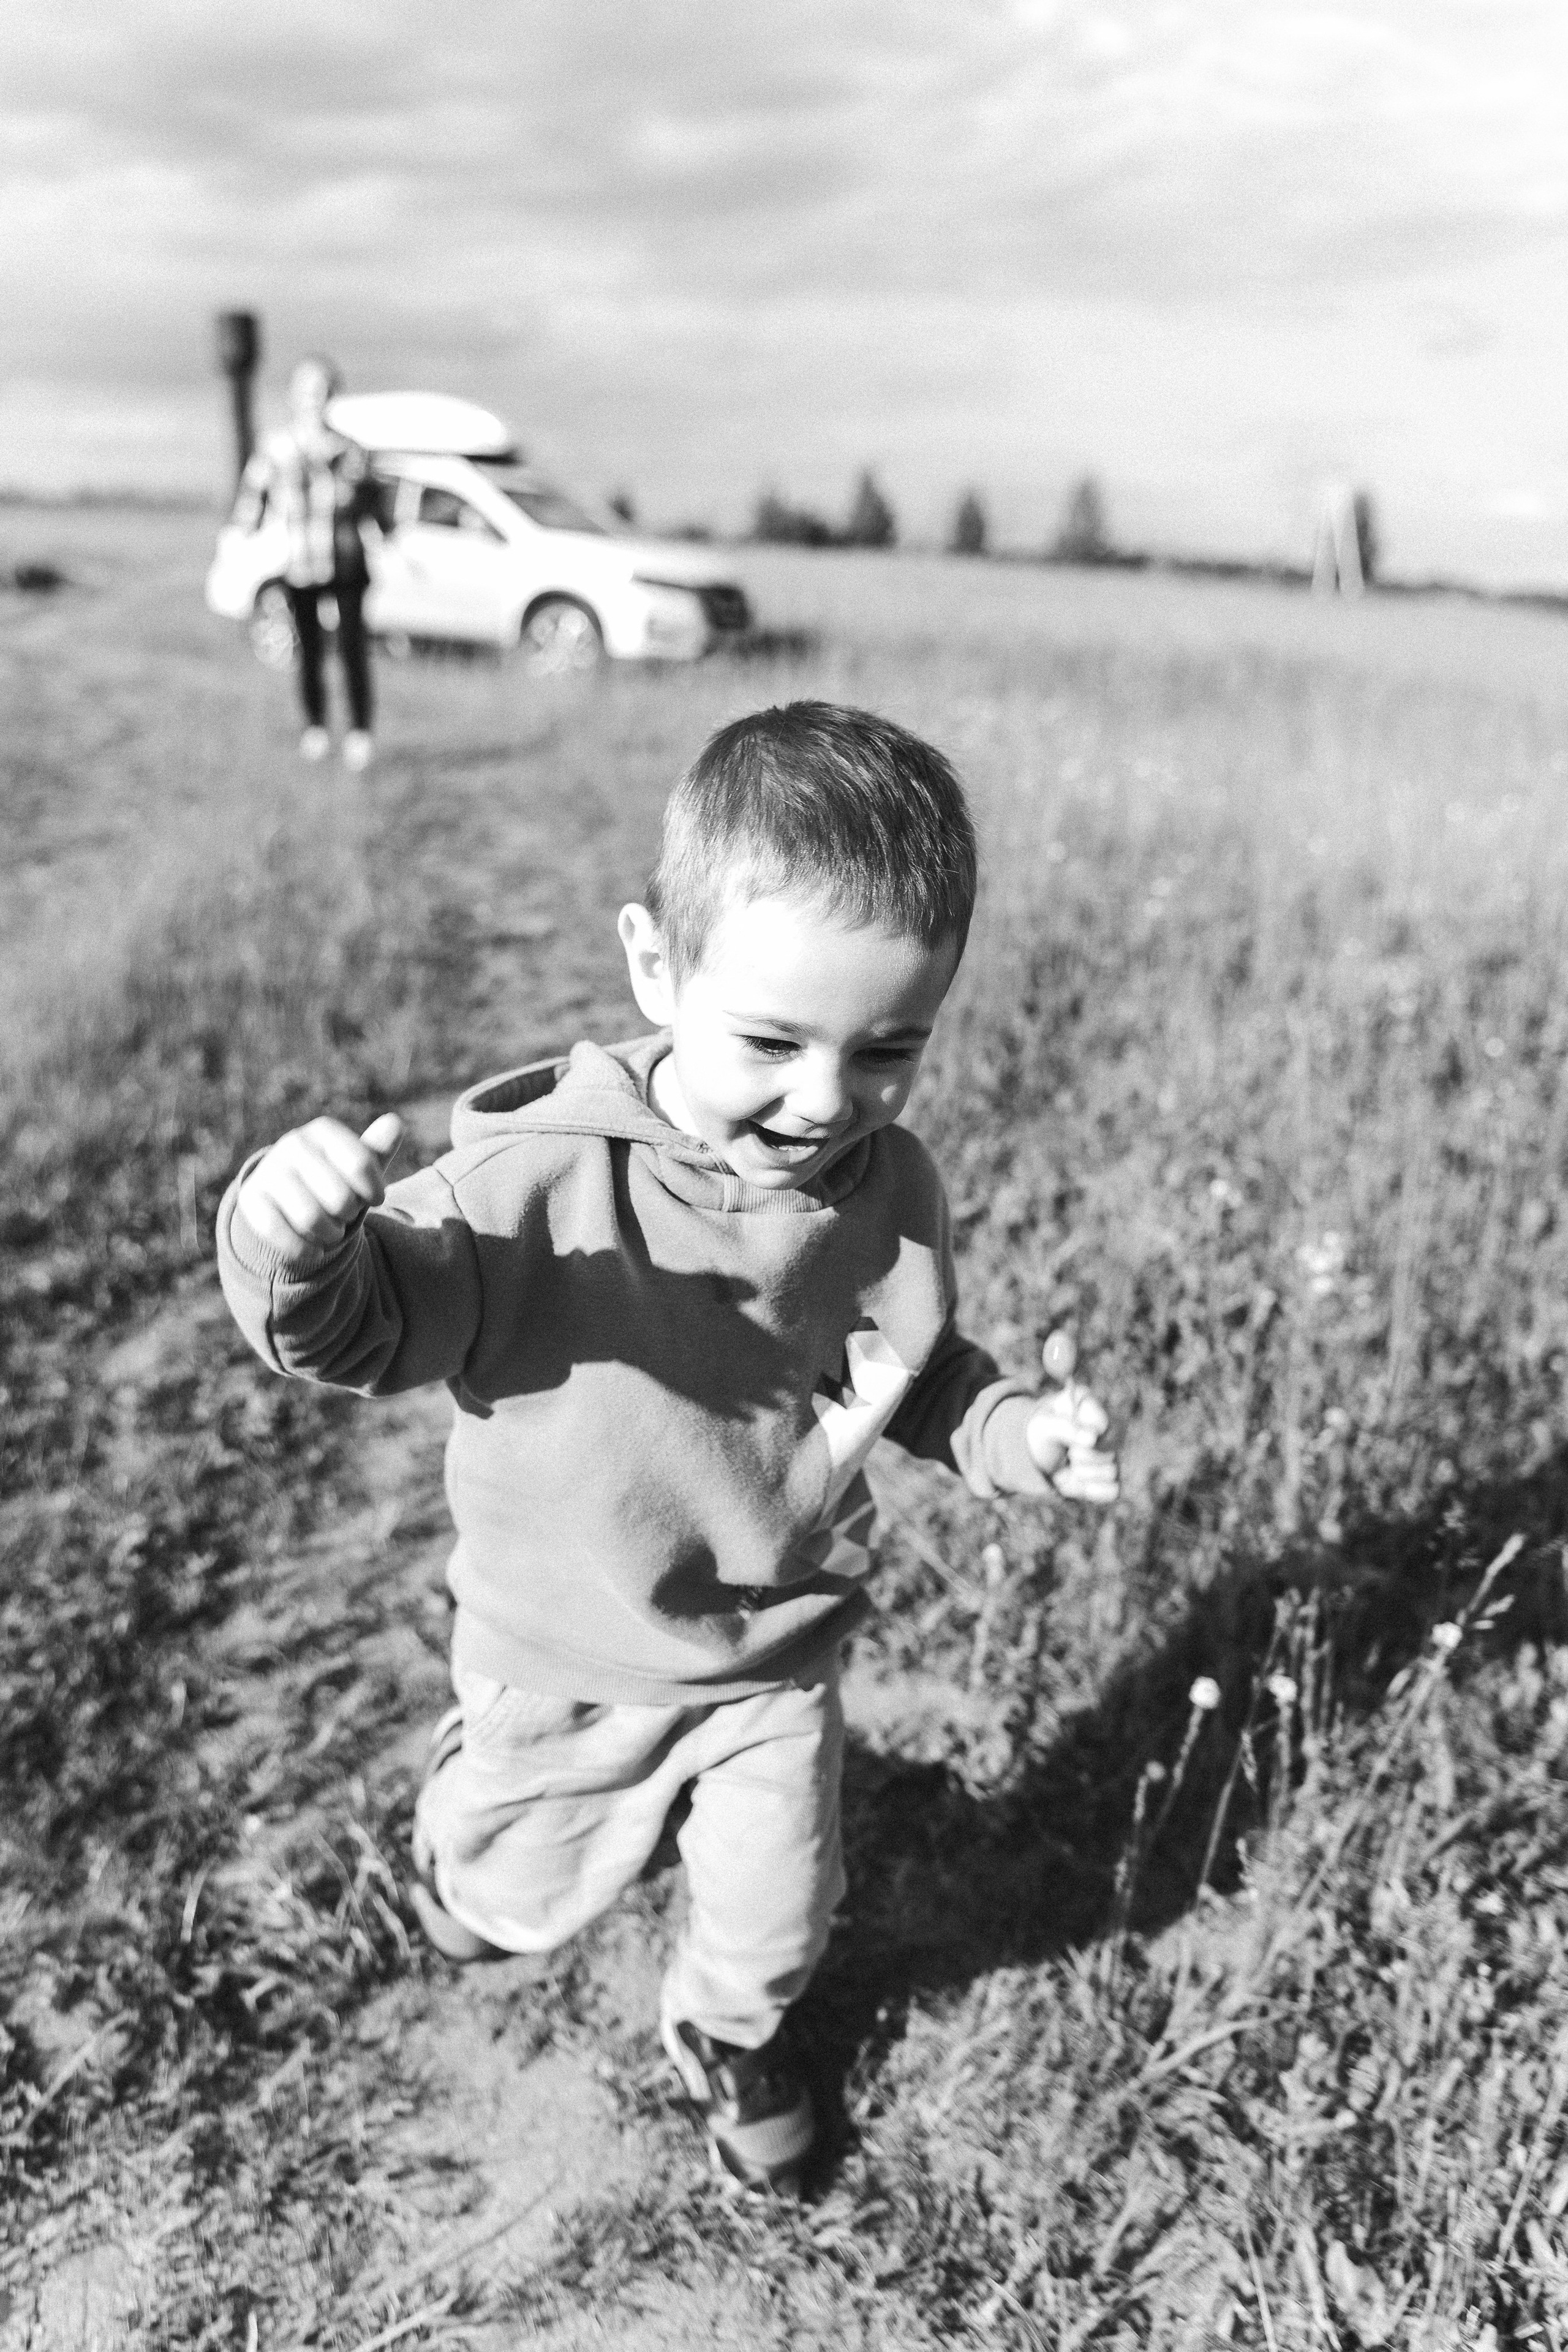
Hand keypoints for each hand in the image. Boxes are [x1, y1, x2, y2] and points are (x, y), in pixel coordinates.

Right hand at [236, 1112, 403, 1266]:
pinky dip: (304, 1250)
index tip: (376, 1199)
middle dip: (350, 1214)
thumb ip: (377, 1150)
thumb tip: (395, 1123)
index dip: (374, 1190)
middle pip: (339, 1197)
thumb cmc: (333, 1179)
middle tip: (346, 1215)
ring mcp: (269, 1171)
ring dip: (330, 1234)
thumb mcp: (356, 1165)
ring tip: (332, 1233)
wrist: (284, 1198)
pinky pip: (280, 1233)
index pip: (360, 1164)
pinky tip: (314, 1251)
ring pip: (310, 1217)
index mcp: (323, 1131)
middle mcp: (293, 1144)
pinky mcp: (251, 1199)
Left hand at [1026, 1381, 1118, 1504]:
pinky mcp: (1109, 1477)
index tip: (1069, 1444)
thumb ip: (1064, 1427)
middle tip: (1068, 1454)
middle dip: (1081, 1458)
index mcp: (1089, 1406)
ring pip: (1112, 1472)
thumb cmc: (1041, 1434)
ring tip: (1070, 1468)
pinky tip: (1077, 1484)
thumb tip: (1092, 1439)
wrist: (1035, 1456)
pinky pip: (1113, 1490)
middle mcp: (1107, 1428)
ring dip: (1083, 1475)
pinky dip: (1091, 1490)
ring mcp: (1111, 1453)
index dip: (1085, 1439)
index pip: (1103, 1425)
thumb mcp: (1044, 1426)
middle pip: (1110, 1451)